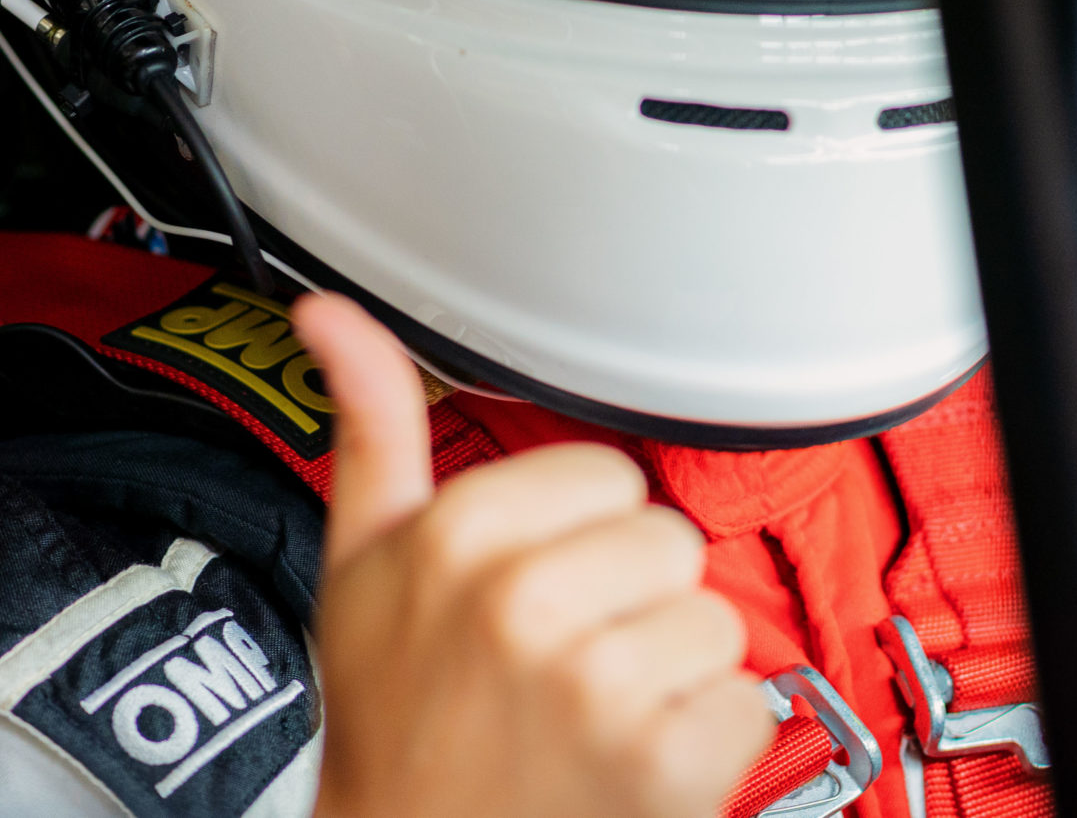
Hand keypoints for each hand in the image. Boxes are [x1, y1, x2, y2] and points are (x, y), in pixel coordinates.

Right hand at [293, 293, 774, 817]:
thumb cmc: (392, 722)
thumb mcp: (358, 566)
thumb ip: (371, 428)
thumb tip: (331, 313)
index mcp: (455, 536)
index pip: (606, 476)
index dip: (574, 536)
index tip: (525, 594)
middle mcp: (526, 602)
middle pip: (667, 539)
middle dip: (628, 598)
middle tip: (557, 663)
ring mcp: (598, 685)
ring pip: (711, 619)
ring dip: (669, 673)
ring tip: (591, 716)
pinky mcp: (663, 763)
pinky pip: (745, 704)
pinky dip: (703, 746)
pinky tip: (627, 762)